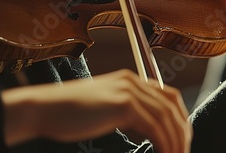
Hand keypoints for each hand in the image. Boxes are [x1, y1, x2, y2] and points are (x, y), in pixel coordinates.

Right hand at [2, 69, 191, 152]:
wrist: (43, 109)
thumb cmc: (69, 114)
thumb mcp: (105, 109)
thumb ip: (127, 113)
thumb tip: (146, 130)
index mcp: (130, 80)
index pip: (167, 95)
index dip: (178, 117)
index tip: (181, 138)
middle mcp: (133, 81)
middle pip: (172, 104)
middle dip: (181, 130)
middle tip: (182, 150)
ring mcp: (129, 90)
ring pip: (166, 117)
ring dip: (174, 140)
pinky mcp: (123, 104)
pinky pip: (154, 126)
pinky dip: (163, 142)